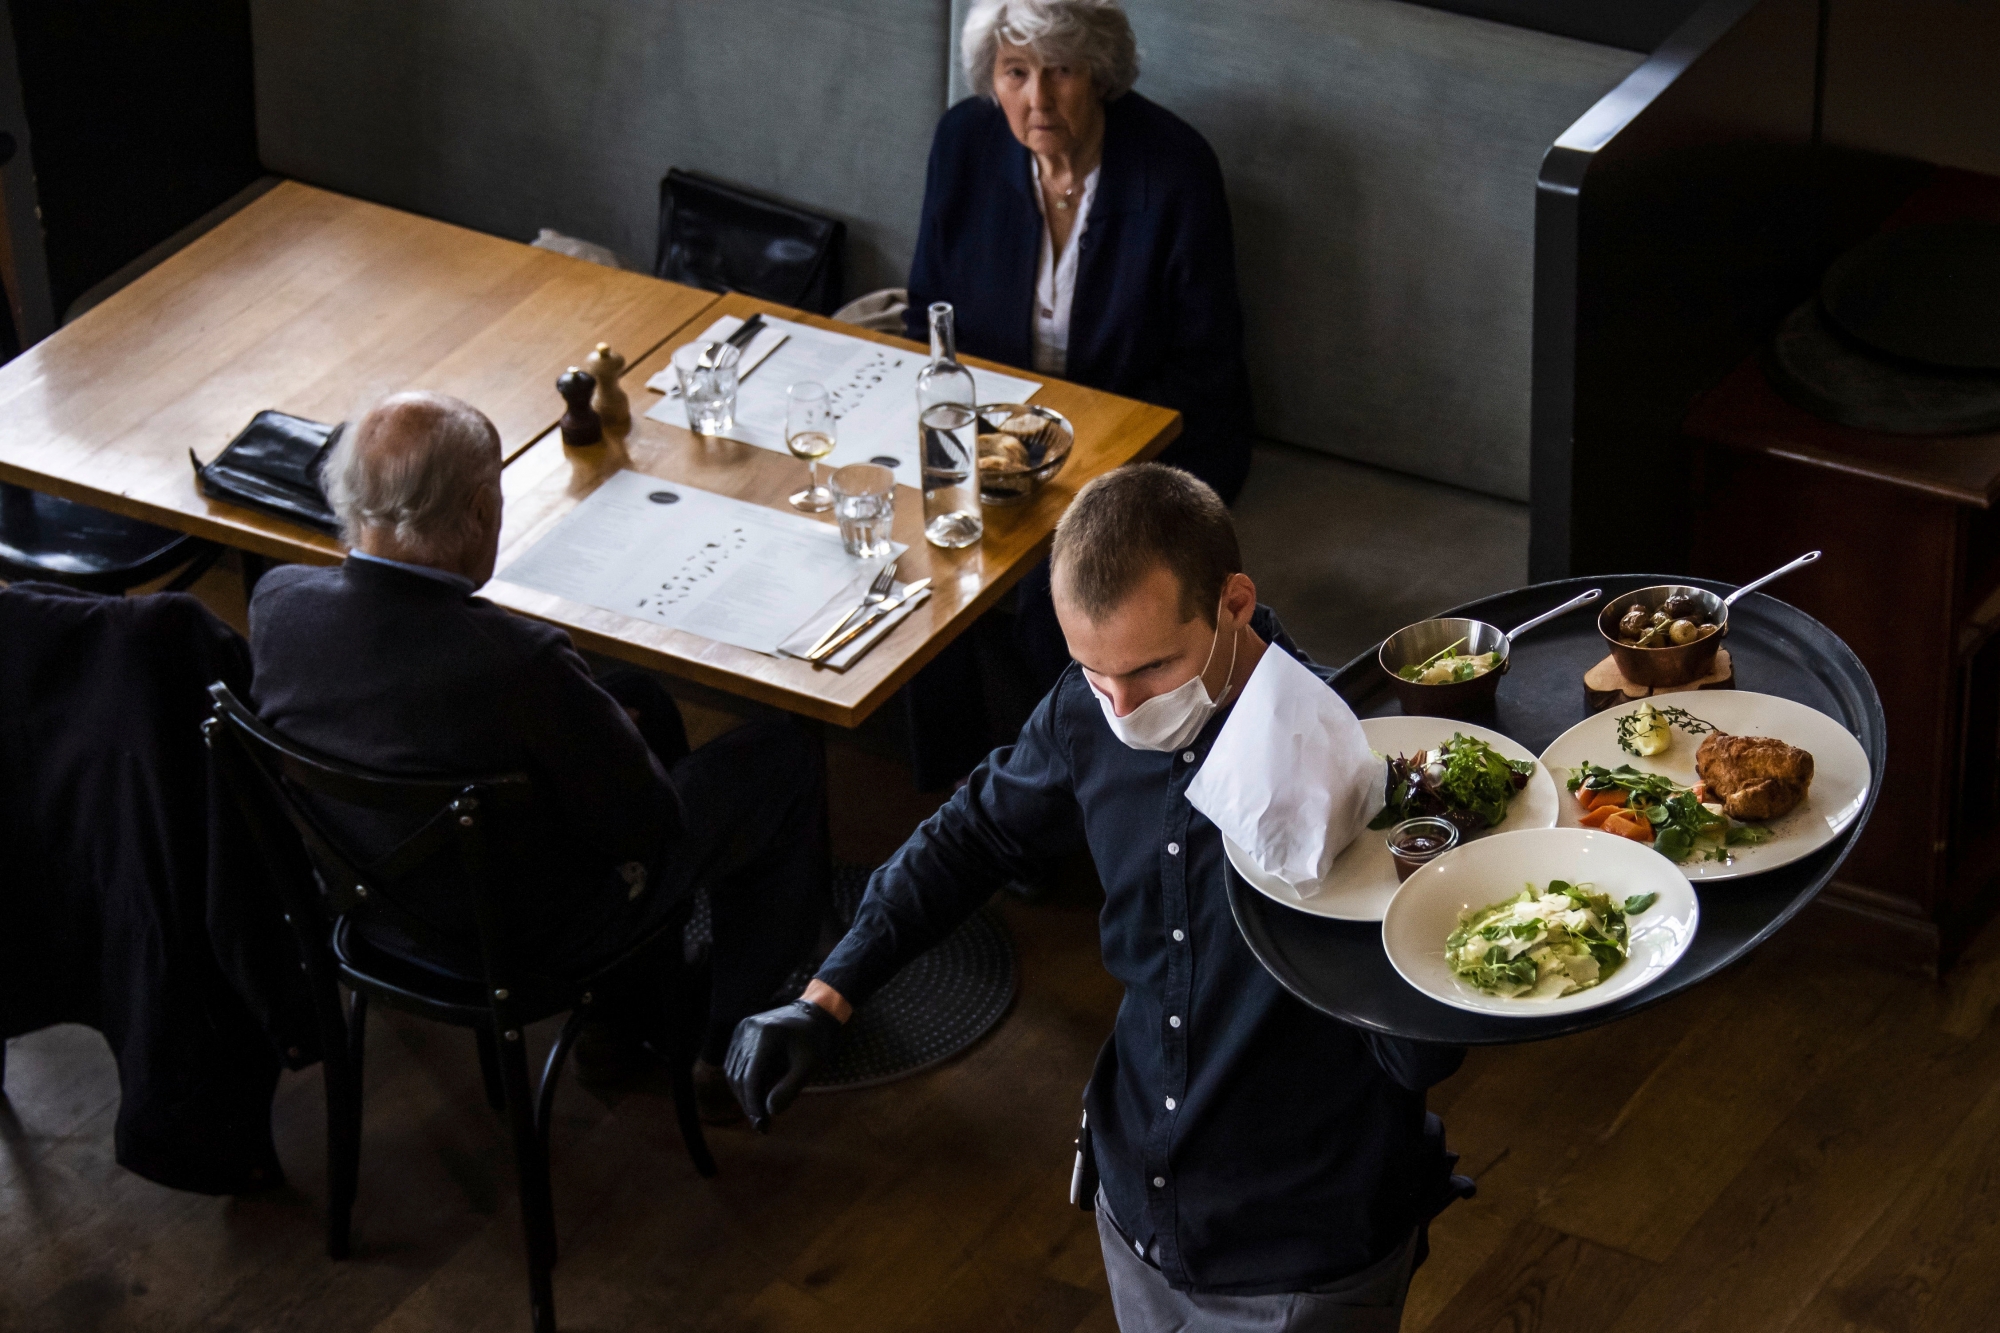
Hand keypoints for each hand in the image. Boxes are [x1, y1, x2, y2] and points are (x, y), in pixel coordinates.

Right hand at [725, 997, 844, 1130]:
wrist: (814, 1013)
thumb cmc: (815, 1040)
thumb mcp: (809, 1065)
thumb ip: (790, 1089)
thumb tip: (770, 1112)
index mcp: (766, 1034)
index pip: (751, 1077)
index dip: (754, 1104)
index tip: (763, 1126)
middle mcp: (748, 1029)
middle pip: (739, 1076)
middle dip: (749, 1104)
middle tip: (762, 1125)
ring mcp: (741, 1029)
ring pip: (733, 1071)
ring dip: (744, 1095)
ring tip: (759, 1114)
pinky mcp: (740, 1032)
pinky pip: (735, 1063)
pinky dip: (743, 1082)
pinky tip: (755, 1096)